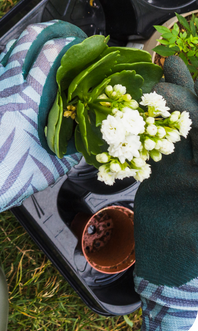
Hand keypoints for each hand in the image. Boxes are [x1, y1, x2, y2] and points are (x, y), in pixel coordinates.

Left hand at [0, 20, 85, 246]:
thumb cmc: (3, 176)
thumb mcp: (48, 168)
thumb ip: (70, 151)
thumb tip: (84, 142)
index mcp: (27, 99)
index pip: (49, 55)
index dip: (67, 43)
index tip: (81, 43)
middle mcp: (6, 86)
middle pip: (25, 41)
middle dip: (46, 29)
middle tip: (62, 32)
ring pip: (7, 52)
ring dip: (25, 42)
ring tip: (41, 43)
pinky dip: (9, 60)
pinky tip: (16, 69)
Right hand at [134, 55, 197, 330]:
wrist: (169, 266)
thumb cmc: (193, 248)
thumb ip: (193, 182)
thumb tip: (193, 143)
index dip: (194, 108)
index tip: (180, 85)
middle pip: (194, 122)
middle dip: (185, 93)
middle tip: (170, 65)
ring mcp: (182, 166)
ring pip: (175, 125)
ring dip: (169, 99)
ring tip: (163, 68)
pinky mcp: (162, 172)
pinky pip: (155, 141)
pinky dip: (147, 121)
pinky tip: (139, 103)